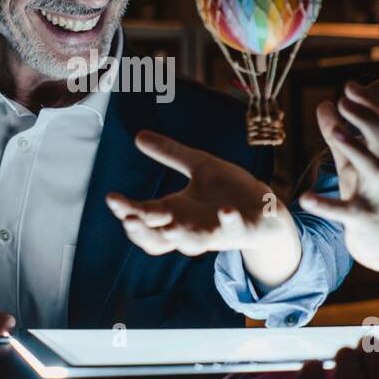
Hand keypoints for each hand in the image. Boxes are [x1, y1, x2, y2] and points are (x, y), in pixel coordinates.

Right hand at [105, 131, 300, 284]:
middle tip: (129, 219)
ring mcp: (215, 233)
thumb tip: (138, 135)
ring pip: (192, 243)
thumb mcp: (199, 166)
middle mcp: (191, 228)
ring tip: (169, 229)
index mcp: (177, 213)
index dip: (127, 211)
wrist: (267, 210)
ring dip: (180, 238)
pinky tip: (225, 211)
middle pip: (159, 239)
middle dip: (143, 231)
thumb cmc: (229, 191)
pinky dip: (228, 223)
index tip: (111, 198)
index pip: (144, 218)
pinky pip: (233, 231)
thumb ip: (170, 153)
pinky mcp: (242, 230)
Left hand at [299, 81, 378, 274]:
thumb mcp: (352, 163)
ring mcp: (375, 194)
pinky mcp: (363, 219)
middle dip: (366, 117)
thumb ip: (338, 136)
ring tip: (335, 131)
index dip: (369, 102)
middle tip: (343, 99)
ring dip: (355, 146)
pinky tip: (305, 198)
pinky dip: (326, 205)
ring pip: (372, 166)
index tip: (349, 85)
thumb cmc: (368, 194)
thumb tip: (324, 103)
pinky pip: (346, 211)